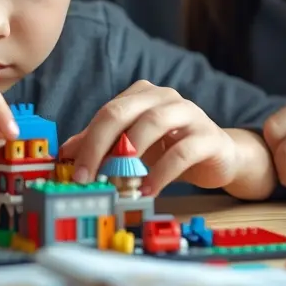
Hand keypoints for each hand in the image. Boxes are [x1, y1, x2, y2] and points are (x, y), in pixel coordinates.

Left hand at [60, 80, 250, 195]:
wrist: (219, 156)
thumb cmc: (171, 148)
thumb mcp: (133, 146)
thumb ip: (102, 145)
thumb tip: (66, 154)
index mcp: (142, 94)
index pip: (107, 112)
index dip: (87, 141)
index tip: (76, 173)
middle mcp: (164, 97)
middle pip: (123, 112)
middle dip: (100, 145)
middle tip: (88, 178)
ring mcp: (189, 113)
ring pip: (153, 124)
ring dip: (130, 156)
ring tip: (117, 184)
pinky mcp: (209, 136)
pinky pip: (182, 152)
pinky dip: (161, 173)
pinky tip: (148, 191)